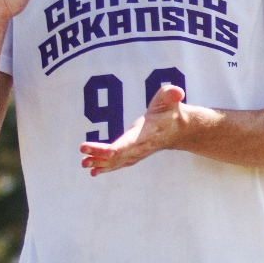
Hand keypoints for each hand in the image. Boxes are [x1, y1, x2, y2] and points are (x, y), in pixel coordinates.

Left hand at [80, 82, 196, 173]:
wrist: (181, 130)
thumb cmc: (172, 111)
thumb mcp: (171, 99)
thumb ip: (171, 95)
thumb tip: (177, 92)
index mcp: (147, 133)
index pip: (129, 144)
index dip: (113, 148)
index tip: (100, 150)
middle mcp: (141, 147)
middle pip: (118, 155)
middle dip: (100, 156)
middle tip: (83, 155)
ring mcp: (138, 153)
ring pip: (117, 161)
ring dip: (100, 164)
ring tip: (84, 164)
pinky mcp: (135, 154)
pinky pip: (119, 163)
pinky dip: (106, 167)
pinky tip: (93, 170)